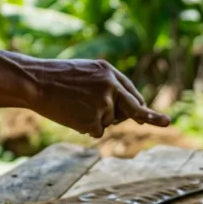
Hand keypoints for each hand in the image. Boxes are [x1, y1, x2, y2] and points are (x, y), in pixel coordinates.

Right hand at [27, 58, 169, 137]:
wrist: (35, 82)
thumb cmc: (55, 78)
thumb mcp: (85, 72)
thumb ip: (105, 85)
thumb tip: (120, 110)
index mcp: (108, 72)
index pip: (130, 92)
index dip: (139, 105)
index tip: (161, 117)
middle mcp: (111, 86)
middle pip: (132, 108)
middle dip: (150, 117)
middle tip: (167, 121)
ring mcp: (103, 103)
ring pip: (109, 121)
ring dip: (95, 120)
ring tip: (73, 105)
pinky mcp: (94, 119)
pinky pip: (97, 131)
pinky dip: (85, 128)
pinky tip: (71, 115)